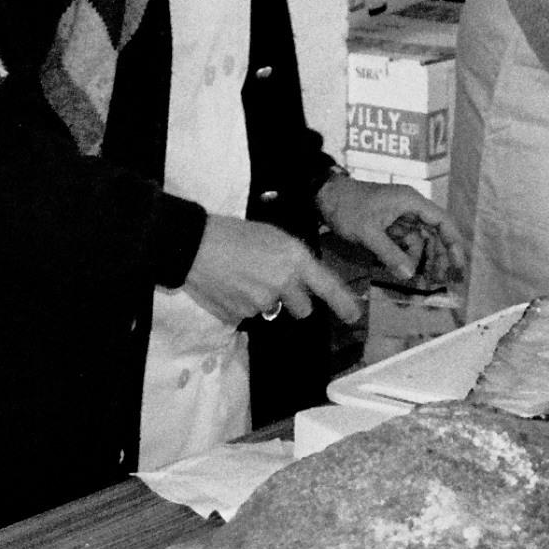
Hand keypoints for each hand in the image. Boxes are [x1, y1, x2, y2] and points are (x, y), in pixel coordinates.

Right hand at [182, 216, 362, 327]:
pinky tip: (229, 285)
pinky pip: (248, 314)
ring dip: (264, 300)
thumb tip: (300, 280)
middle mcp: (283, 284)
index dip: (343, 303)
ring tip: (242, 277)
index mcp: (294, 259)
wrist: (195, 245)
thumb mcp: (273, 236)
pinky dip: (242, 304)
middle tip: (274, 283)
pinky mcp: (241, 315)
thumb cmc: (233, 232)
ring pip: (272, 310)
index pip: (327, 286)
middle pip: (303, 309)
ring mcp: (262, 302)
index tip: (353, 315)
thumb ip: (292, 260)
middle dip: (294, 302)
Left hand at [317, 173, 465, 288]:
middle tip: (439, 280)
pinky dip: (406, 258)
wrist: (323, 196)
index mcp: (410, 202)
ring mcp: (399, 218)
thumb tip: (409, 274)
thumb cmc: (347, 208)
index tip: (458, 265)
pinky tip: (405, 272)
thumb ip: (389, 253)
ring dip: (423, 260)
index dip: (453, 243)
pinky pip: (404, 244)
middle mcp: (410, 208)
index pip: (442, 222)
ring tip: (424, 281)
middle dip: (439, 257)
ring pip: (420, 241)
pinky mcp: (389, 226)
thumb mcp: (367, 232)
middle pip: (434, 234)